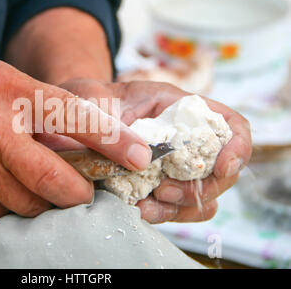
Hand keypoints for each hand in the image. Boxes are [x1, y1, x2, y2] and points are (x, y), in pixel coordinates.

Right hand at [0, 60, 150, 222]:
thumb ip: (39, 105)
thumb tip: (83, 140)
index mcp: (9, 92)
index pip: (74, 118)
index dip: (113, 140)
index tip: (138, 156)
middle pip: (59, 180)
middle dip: (80, 192)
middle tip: (85, 190)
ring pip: (34, 204)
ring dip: (42, 199)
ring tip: (25, 178)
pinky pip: (6, 213)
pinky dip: (11, 203)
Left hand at [59, 78, 251, 222]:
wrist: (73, 117)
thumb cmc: (89, 101)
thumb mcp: (94, 98)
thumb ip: (111, 122)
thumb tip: (141, 158)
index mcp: (180, 109)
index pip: (231, 126)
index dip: (238, 148)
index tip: (222, 167)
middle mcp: (183, 140)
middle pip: (222, 172)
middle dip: (201, 188)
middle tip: (163, 190)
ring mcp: (172, 167)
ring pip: (201, 198)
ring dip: (180, 206)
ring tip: (147, 203)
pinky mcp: (156, 186)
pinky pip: (173, 209)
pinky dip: (161, 213)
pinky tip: (138, 208)